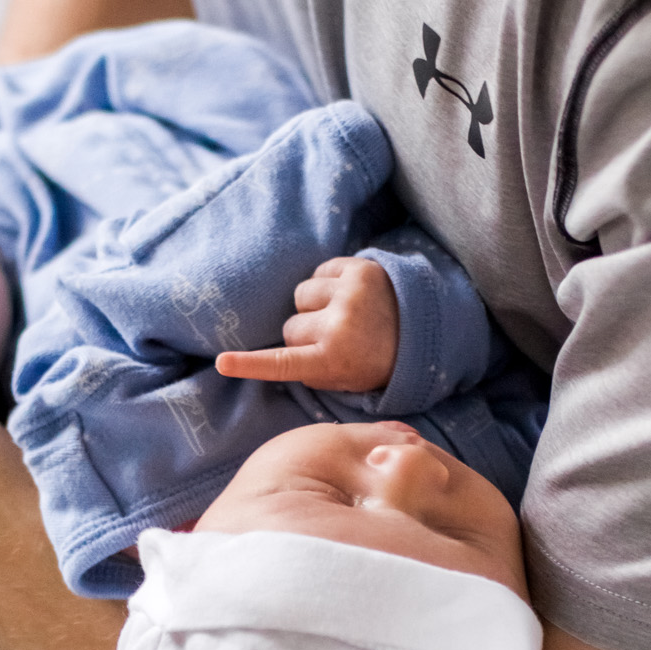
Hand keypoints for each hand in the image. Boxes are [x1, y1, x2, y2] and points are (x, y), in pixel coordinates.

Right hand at [215, 256, 399, 393]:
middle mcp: (338, 327)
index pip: (282, 363)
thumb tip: (277, 347)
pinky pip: (319, 272)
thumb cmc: (377, 361)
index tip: (223, 362)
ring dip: (314, 304)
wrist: (427, 330)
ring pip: (301, 295)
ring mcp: (348, 294)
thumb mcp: (345, 380)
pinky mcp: (358, 269)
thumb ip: (310, 368)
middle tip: (333, 339)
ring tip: (341, 313)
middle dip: (303, 333)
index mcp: (334, 361)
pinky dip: (328, 283)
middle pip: (289, 326)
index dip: (249, 364)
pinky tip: (348, 295)